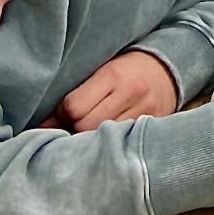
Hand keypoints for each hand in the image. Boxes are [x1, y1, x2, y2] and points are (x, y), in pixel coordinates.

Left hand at [56, 51, 178, 131]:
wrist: (169, 69)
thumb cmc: (127, 69)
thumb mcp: (103, 71)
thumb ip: (78, 94)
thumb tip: (44, 124)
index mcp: (113, 75)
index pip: (73, 107)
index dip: (59, 117)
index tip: (55, 120)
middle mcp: (130, 93)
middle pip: (86, 126)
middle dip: (73, 131)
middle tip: (69, 131)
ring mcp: (144, 111)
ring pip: (104, 139)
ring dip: (90, 142)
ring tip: (85, 138)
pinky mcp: (154, 125)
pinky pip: (123, 143)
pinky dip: (110, 145)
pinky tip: (105, 143)